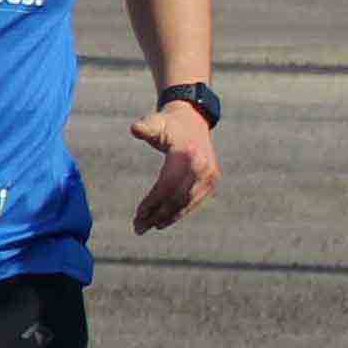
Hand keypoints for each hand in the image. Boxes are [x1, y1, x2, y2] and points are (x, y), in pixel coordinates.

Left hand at [126, 95, 221, 231]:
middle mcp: (202, 167)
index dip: (153, 202)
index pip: (167, 186)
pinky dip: (180, 212)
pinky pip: (194, 201)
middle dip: (158, 215)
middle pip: (177, 198)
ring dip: (168, 217)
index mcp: (187, 155)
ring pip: (187, 203)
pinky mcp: (212, 180)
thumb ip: (145, 127)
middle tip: (138, 228)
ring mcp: (210, 175)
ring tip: (149, 227)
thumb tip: (134, 129)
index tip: (138, 215)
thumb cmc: (168, 123)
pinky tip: (165, 220)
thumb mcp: (155, 122)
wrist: (193, 119)